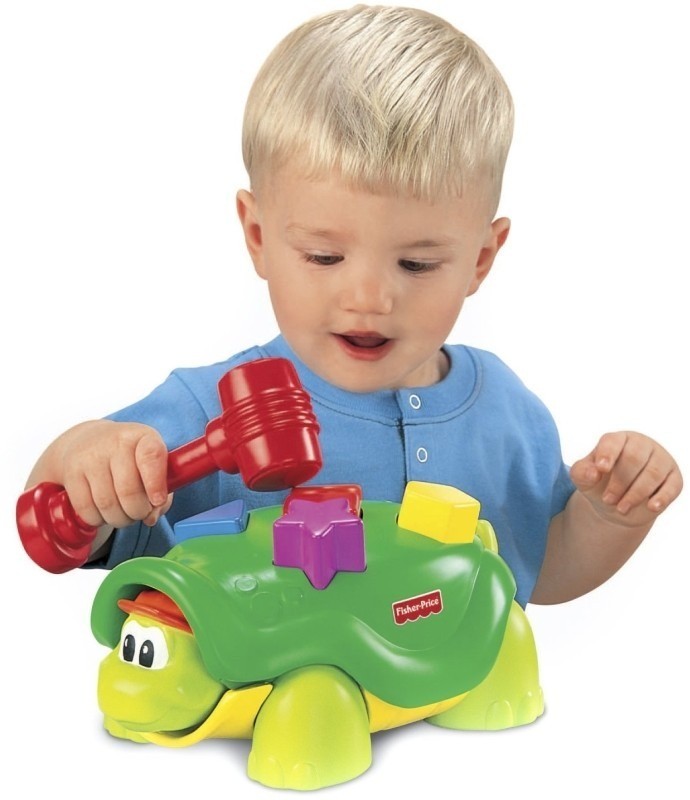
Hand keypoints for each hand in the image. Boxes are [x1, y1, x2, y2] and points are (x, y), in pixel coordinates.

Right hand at [57, 420, 172, 528]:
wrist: (88, 441)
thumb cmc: (130, 460)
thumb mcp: (151, 466)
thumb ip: (162, 493)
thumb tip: (151, 517)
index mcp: (143, 437)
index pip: (151, 456)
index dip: (156, 483)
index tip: (157, 501)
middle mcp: (115, 442)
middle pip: (129, 490)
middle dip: (138, 511)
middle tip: (139, 512)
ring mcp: (90, 456)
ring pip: (107, 504)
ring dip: (119, 519)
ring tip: (123, 514)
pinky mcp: (71, 472)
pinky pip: (86, 509)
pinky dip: (98, 520)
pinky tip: (103, 512)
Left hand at [570, 431, 681, 526]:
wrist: (617, 504)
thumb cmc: (599, 483)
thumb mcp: (584, 478)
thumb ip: (582, 472)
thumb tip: (594, 473)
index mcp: (618, 439)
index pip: (613, 442)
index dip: (607, 454)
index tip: (601, 469)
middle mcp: (642, 445)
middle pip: (634, 458)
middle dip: (619, 482)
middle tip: (608, 500)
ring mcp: (661, 460)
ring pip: (653, 473)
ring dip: (636, 494)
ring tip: (621, 508)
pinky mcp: (674, 478)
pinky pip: (672, 486)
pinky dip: (662, 497)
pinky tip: (651, 507)